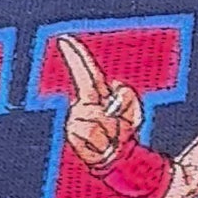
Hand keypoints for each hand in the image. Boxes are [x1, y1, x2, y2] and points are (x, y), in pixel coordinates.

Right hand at [58, 34, 142, 168]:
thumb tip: (114, 91)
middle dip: (84, 71)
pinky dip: (102, 140)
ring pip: (97, 115)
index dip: (76, 55)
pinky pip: (93, 131)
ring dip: (110, 128)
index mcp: (96, 94)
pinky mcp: (72, 133)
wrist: (118, 158)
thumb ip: (127, 97)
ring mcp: (76, 117)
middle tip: (101, 93)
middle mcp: (82, 103)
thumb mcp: (133, 111)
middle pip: (84, 83)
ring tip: (111, 136)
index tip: (64, 39)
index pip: (86, 71)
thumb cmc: (124, 132)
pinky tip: (102, 144)